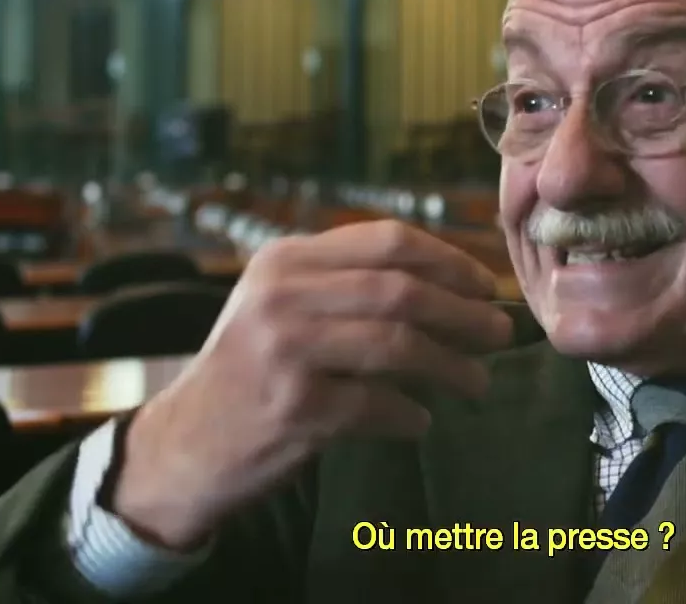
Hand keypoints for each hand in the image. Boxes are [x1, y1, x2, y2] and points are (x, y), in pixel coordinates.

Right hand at [109, 220, 512, 548]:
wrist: (184, 443)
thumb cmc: (252, 369)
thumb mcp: (282, 304)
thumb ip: (349, 284)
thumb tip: (456, 287)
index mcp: (286, 260)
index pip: (388, 241)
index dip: (451, 261)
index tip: (486, 286)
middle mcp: (281, 296)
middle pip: (402, 291)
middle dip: (465, 314)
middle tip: (501, 335)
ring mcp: (284, 351)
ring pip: (398, 346)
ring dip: (452, 367)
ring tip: (478, 383)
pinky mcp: (293, 408)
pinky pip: (377, 406)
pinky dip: (409, 416)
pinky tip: (420, 422)